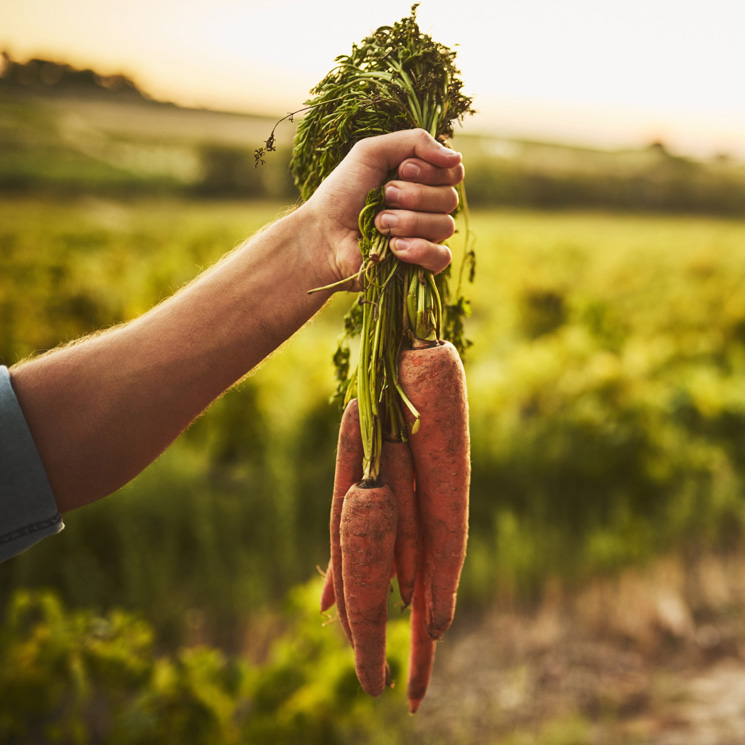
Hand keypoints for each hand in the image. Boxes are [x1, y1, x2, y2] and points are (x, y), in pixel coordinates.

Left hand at [302, 129, 464, 287]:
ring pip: (445, 226)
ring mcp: (425, 237)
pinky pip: (441, 257)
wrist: (322, 234)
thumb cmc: (342, 193)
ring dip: (407, 221)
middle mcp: (427, 207)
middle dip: (414, 195)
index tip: (402, 170)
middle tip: (384, 196)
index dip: (433, 170)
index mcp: (421, 180)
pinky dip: (420, 250)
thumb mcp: (371, 152)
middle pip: (450, 198)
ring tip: (378, 224)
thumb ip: (413, 142)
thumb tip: (456, 157)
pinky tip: (394, 248)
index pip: (453, 171)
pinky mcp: (419, 265)